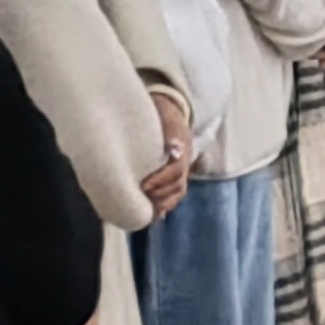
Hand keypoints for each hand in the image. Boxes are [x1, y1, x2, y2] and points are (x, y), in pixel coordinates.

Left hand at [142, 88, 192, 217]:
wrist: (171, 109)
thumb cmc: (165, 112)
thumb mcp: (167, 114)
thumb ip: (171, 129)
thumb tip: (174, 147)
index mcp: (183, 149)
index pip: (176, 170)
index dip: (161, 181)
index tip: (144, 185)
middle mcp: (184, 162)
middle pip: (178, 186)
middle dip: (160, 195)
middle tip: (141, 199)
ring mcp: (180, 169)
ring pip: (177, 193)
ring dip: (163, 203)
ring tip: (146, 211)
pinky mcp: (173, 174)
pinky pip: (173, 194)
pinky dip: (164, 205)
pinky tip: (154, 215)